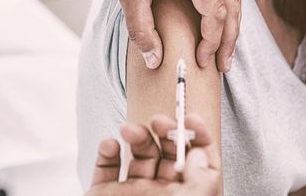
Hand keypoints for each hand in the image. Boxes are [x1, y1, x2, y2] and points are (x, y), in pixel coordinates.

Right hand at [86, 114, 219, 195]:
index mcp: (184, 194)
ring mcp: (133, 192)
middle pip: (169, 152)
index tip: (190, 117)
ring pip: (139, 154)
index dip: (198, 136)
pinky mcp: (104, 194)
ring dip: (136, 135)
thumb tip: (198, 154)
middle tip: (159, 119)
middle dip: (166, 130)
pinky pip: (106, 167)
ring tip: (128, 129)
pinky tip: (109, 145)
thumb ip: (200, 181)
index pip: (199, 160)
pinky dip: (106, 151)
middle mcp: (160, 192)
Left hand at [87, 0, 240, 72]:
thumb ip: (142, 30)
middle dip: (229, 37)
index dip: (212, 41)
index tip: (201, 61)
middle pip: (233, 2)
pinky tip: (219, 19)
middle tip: (224, 65)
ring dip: (231, 20)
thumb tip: (155, 62)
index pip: (216, 12)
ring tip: (224, 47)